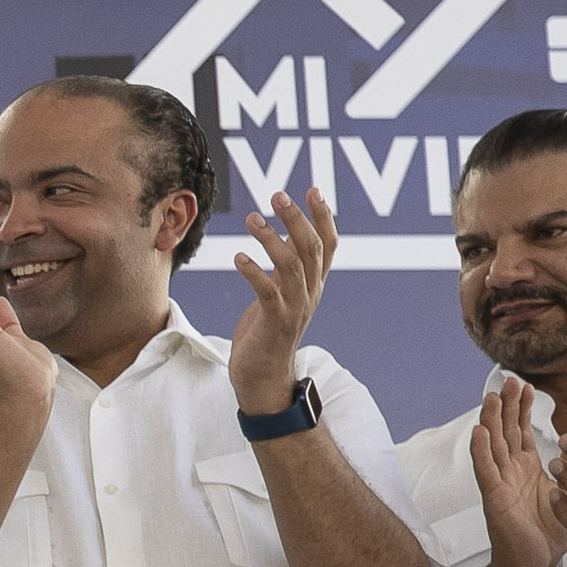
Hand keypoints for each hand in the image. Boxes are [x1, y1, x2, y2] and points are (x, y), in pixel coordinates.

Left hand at [226, 185, 338, 412]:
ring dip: (272, 240)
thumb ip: (286, 265)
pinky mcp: (274, 323)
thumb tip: (287, 233)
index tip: (313, 190)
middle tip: (278, 196)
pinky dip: (254, 272)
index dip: (324, 217)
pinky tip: (239, 257)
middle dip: (297, 219)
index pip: (328, 245)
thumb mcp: (280, 292)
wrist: (263, 377)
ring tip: (252, 219)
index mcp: (313, 285)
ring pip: (292, 266)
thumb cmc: (267, 331)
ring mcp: (295, 308)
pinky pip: (268, 293)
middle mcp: (310, 293)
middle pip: (311, 249)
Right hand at [466, 378, 566, 566]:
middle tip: (507, 380)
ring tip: (490, 397)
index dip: (522, 409)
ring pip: (492, 446)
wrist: (535, 564)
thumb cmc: (549, 534)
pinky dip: (481, 451)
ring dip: (490, 421)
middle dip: (506, 406)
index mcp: (527, 470)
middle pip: (505, 432)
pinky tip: (479, 432)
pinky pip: (486, 471)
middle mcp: (510, 473)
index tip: (525, 386)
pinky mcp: (494, 499)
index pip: (522, 432)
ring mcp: (500, 484)